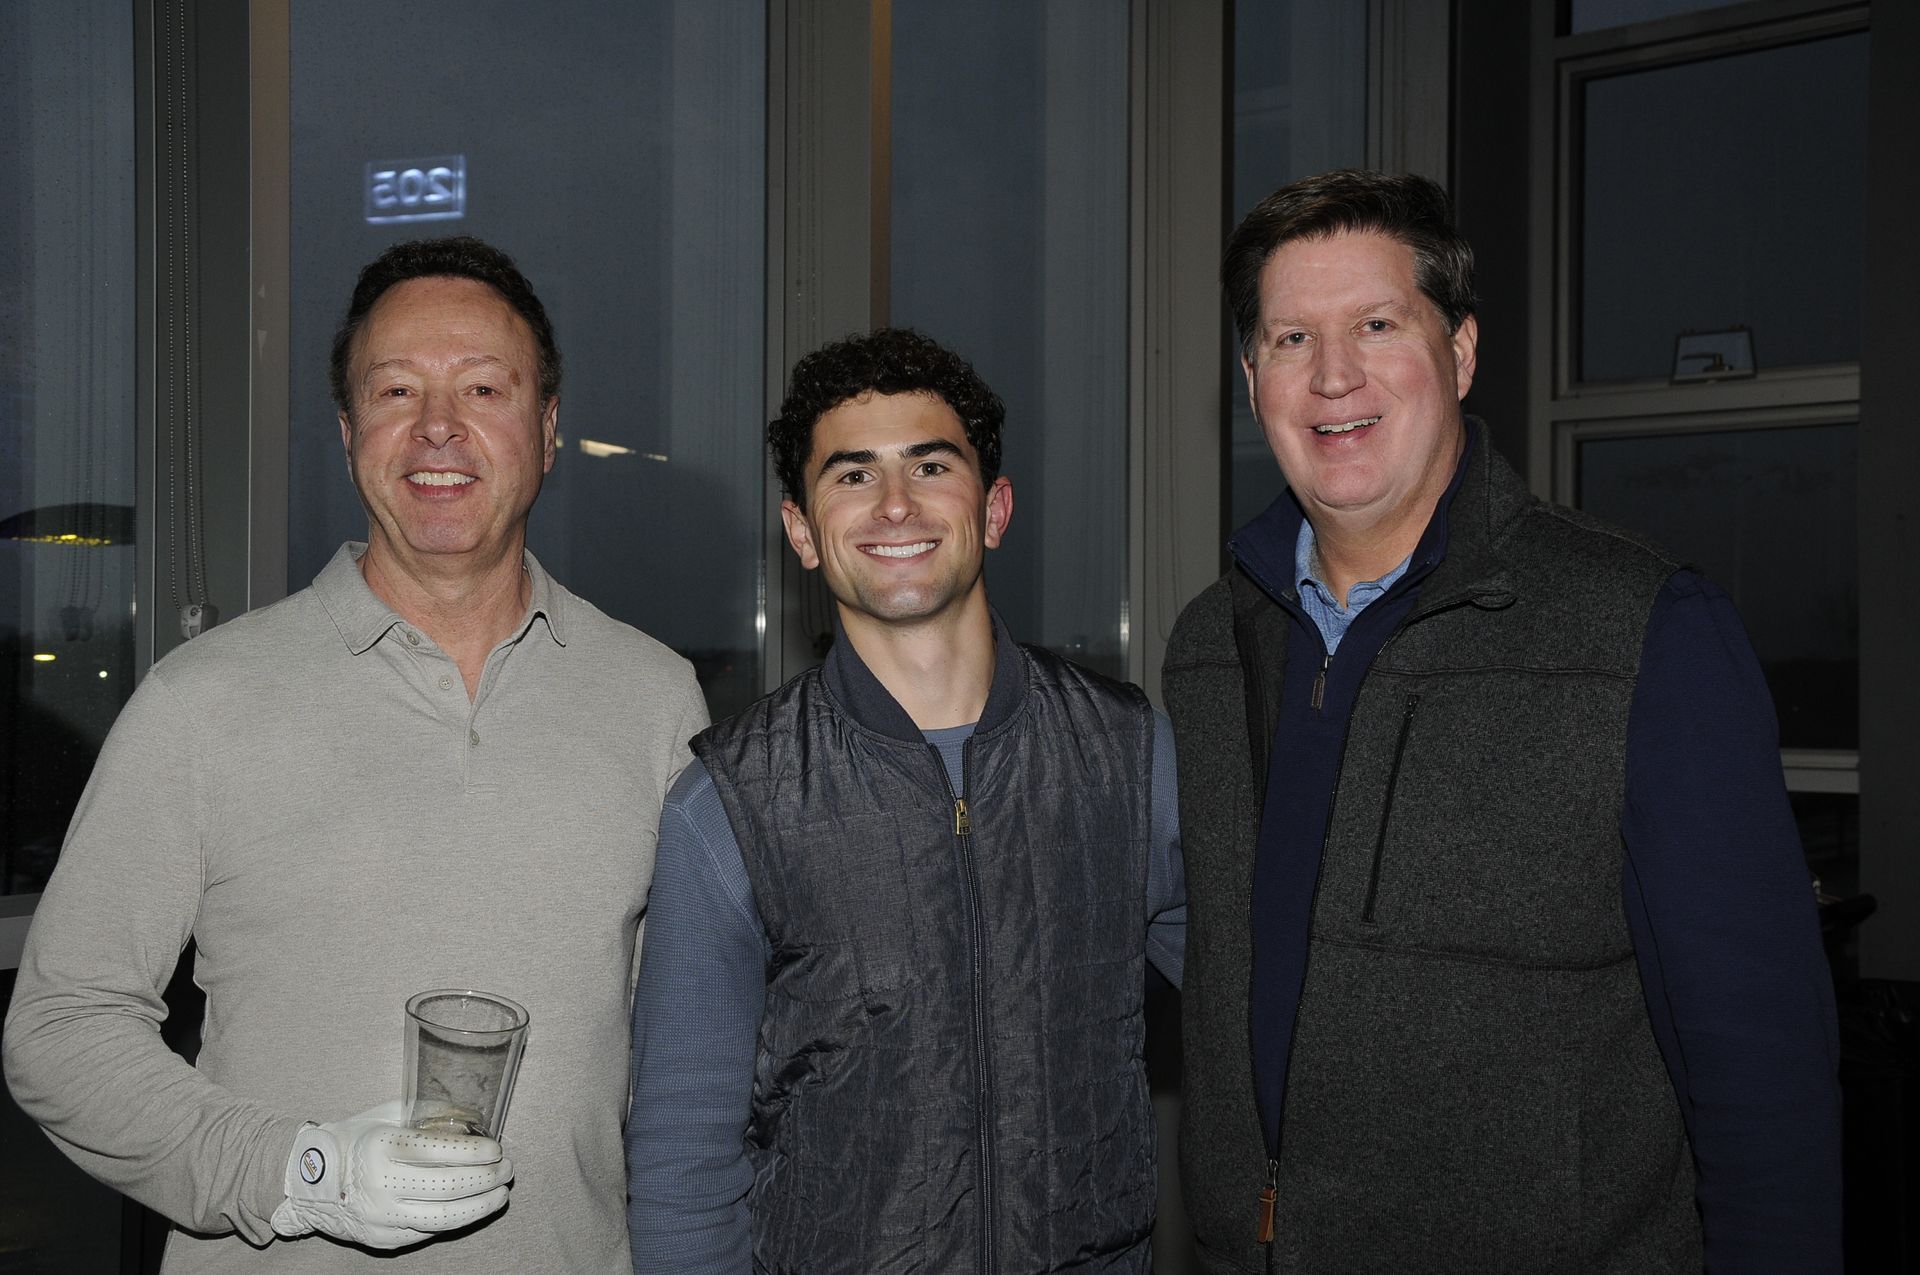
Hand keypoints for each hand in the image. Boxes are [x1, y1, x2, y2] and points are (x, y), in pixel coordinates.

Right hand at [269, 1100, 512, 1249]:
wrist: (307, 1181)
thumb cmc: (354, 1140)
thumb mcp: (387, 1115)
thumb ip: (428, 1114)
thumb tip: (473, 1116)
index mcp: (380, 1147)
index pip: (438, 1152)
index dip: (473, 1152)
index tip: (496, 1148)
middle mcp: (379, 1185)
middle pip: (447, 1186)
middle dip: (486, 1179)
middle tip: (508, 1169)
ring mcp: (380, 1217)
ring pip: (443, 1218)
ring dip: (480, 1206)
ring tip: (501, 1194)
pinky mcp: (383, 1240)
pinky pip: (428, 1232)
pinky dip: (456, 1219)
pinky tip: (473, 1207)